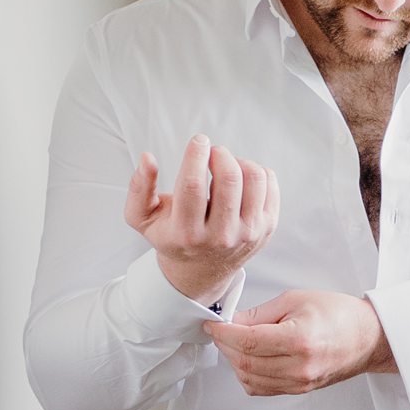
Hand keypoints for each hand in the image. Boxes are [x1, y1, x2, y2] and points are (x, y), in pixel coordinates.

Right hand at [127, 135, 278, 303]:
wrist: (202, 269)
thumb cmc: (172, 236)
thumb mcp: (143, 218)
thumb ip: (139, 188)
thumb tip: (147, 158)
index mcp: (187, 233)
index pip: (193, 185)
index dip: (196, 155)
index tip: (198, 140)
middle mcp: (220, 237)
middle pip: (229, 179)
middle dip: (220, 154)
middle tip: (212, 151)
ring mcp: (248, 233)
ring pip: (254, 179)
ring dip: (239, 160)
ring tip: (226, 163)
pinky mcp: (267, 227)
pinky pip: (270, 185)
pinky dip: (257, 171)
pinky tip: (241, 176)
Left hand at [205, 291, 399, 396]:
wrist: (367, 337)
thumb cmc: (339, 314)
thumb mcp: (296, 299)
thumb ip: (260, 314)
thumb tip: (232, 322)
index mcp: (300, 339)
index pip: (247, 341)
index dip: (223, 332)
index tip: (213, 324)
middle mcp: (299, 366)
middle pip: (244, 361)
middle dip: (225, 345)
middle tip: (221, 330)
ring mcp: (299, 382)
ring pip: (248, 378)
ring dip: (234, 360)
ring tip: (235, 342)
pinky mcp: (298, 389)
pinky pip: (260, 389)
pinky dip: (247, 375)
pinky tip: (249, 359)